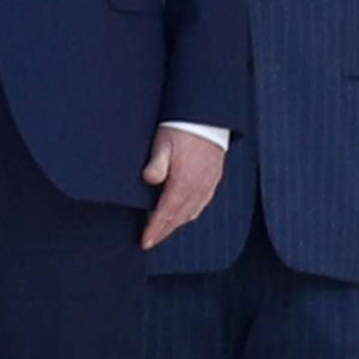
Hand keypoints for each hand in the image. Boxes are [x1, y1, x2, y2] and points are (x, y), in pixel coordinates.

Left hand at [139, 127, 225, 250]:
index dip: (155, 229)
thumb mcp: (163, 142)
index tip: (145, 241)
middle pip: (179, 217)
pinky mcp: (214, 179)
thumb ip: (156, 163)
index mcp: (184, 180)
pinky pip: (202, 204)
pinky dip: (190, 214)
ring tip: (162, 231)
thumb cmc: (181, 128)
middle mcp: (198, 186)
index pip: (166, 213)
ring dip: (176, 225)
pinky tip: (183, 216)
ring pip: (191, 213)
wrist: (207, 117)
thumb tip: (149, 179)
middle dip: (163, 232)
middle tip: (150, 241)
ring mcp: (208, 184)